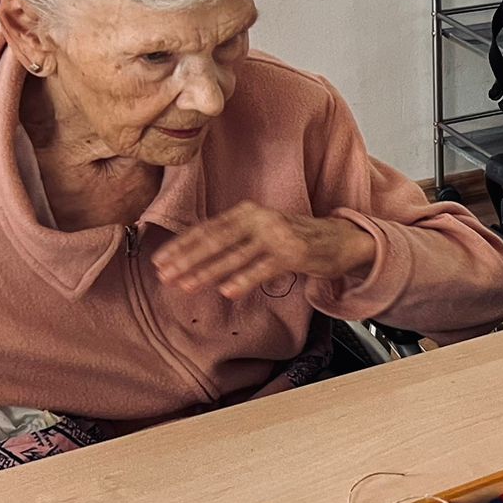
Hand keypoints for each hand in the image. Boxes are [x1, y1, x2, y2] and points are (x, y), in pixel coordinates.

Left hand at [155, 203, 377, 297]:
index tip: (160, 261)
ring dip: (207, 272)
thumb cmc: (298, 237)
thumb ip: (235, 239)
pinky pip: (263, 268)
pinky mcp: (293, 253)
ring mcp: (276, 235)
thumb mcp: (262, 231)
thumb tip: (198, 256)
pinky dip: (244, 279)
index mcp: (247, 212)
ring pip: (234, 255)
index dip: (182, 245)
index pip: (207, 229)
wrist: (342, 238)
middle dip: (186, 259)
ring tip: (185, 285)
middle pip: (215, 240)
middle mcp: (259, 218)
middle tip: (164, 275)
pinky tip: (226, 291)